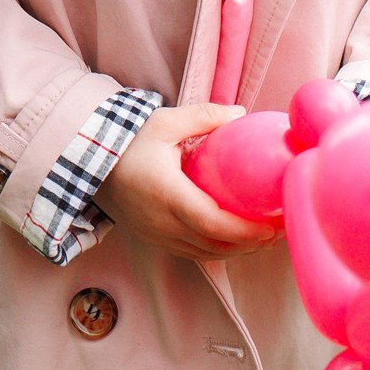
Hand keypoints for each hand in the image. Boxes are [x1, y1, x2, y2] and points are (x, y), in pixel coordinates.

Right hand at [93, 102, 283, 261]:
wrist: (90, 164)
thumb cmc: (127, 143)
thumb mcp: (164, 121)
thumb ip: (203, 116)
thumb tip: (241, 114)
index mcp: (168, 194)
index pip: (216, 225)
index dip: (249, 231)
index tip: (274, 224)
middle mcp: (163, 223)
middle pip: (217, 246)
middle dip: (252, 244)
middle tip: (279, 231)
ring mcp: (158, 236)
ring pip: (207, 254)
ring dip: (238, 251)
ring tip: (264, 237)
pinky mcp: (155, 240)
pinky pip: (193, 253)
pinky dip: (218, 251)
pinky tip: (235, 241)